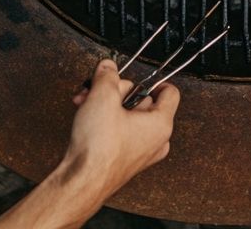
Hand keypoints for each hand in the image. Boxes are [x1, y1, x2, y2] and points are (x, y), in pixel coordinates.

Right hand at [65, 58, 179, 202]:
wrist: (80, 182)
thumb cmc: (98, 149)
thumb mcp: (102, 96)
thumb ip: (107, 75)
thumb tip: (108, 67)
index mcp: (161, 124)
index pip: (170, 92)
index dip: (154, 80)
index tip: (139, 76)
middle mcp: (156, 141)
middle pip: (142, 101)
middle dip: (117, 93)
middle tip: (100, 90)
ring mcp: (141, 153)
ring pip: (128, 117)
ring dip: (107, 107)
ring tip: (87, 104)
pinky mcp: (124, 160)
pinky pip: (120, 133)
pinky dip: (105, 123)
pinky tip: (87, 120)